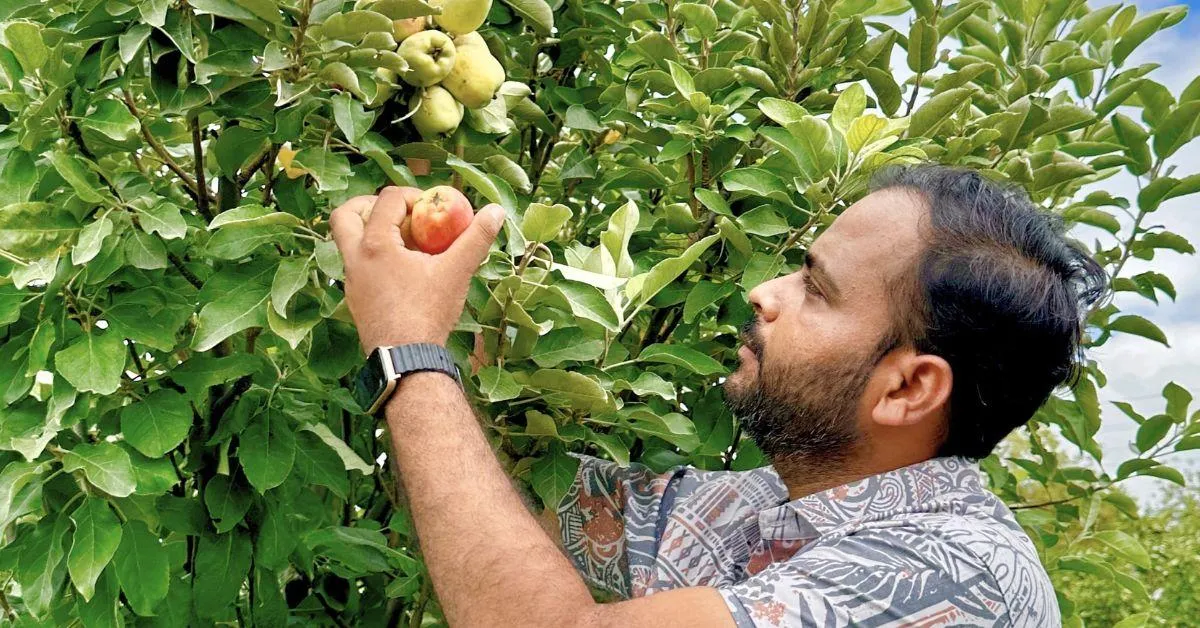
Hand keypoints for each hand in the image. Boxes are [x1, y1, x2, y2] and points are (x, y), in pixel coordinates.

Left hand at [329, 186, 504, 353]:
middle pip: (344, 215)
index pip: (387, 200)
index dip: (411, 196)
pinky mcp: (354, 299)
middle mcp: (355, 259)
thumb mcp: (456, 272)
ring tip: (401, 241)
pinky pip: (356, 267)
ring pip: (346, 243)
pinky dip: (372, 258)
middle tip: (395, 213)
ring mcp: (351, 281)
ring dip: (369, 233)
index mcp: (375, 244)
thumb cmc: (428, 313)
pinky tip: (400, 271)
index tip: (431, 207)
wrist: (405, 359)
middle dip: (367, 205)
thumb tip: (496, 211)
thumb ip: (476, 238)